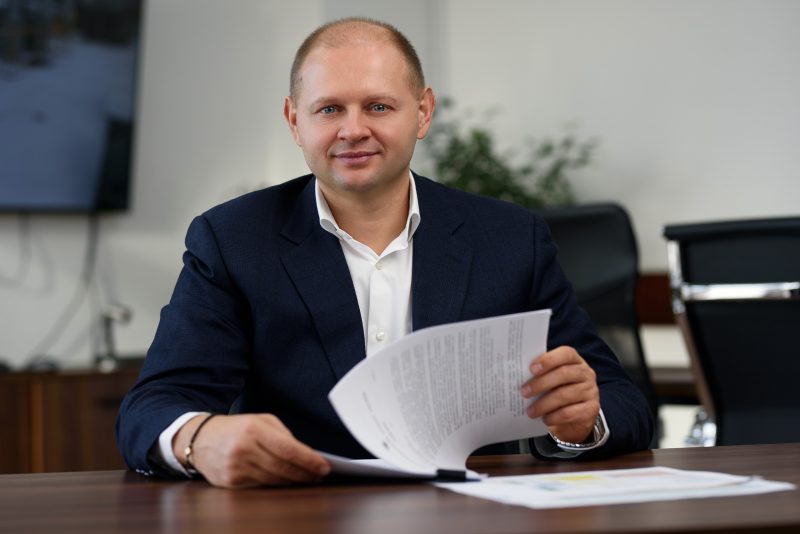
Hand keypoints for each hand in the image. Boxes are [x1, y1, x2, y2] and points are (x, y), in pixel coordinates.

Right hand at [173, 413, 330, 487]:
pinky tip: (286, 482)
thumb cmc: (236, 427)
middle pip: (282, 467)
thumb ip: (283, 435)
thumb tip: (305, 455)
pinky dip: (276, 485)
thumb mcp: (260, 421)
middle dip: (305, 473)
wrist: (200, 439)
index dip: (309, 460)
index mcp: (253, 429)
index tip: (324, 466)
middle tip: (319, 475)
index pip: (288, 449)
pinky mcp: (230, 482)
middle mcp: (243, 448)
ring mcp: (235, 467)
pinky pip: (260, 486)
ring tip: (307, 479)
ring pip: (273, 479)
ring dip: (293, 481)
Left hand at [520, 346, 599, 443]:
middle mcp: (586, 373)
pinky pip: (570, 413)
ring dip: (543, 404)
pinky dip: (554, 417)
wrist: (577, 416)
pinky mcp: (591, 409)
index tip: (531, 369)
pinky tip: (544, 419)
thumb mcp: (552, 379)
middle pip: (563, 374)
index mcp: (575, 360)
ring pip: (564, 395)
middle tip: (524, 392)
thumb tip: (518, 376)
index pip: (566, 354)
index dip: (548, 359)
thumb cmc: (559, 391)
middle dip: (541, 383)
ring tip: (530, 411)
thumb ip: (541, 374)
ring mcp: (590, 391)